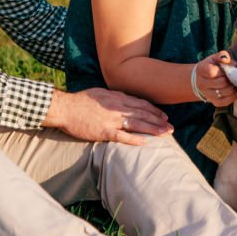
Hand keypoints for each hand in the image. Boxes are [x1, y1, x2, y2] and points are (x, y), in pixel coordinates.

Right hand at [42, 89, 171, 144]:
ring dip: (153, 129)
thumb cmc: (80, 100)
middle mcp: (117, 107)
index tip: (164, 116)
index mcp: (117, 97)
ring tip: (165, 134)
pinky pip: (122, 136)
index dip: (154, 111)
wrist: (64, 108)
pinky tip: (145, 143)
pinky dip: (134, 139)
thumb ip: (114, 97)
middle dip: (159, 121)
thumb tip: (124, 99)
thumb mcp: (100, 92)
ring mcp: (111, 120)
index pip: (141, 104)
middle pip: (143, 114)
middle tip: (171, 128)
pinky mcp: (103, 131)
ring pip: (137, 124)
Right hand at [194, 52, 236, 106]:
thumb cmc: (211, 66)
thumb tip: (226, 59)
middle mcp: (202, 84)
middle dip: (230, 79)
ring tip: (233, 83)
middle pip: (221, 83)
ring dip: (232, 87)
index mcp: (201, 70)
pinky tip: (234, 91)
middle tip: (232, 77)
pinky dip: (232, 96)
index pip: (212, 72)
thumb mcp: (214, 58)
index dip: (222, 71)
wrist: (202, 79)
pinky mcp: (214, 102)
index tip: (225, 70)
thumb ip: (221, 56)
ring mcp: (207, 94)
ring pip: (225, 92)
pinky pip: (225, 102)